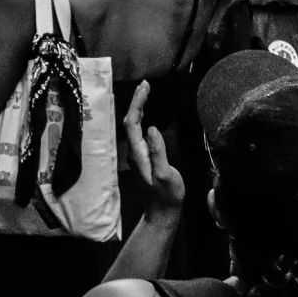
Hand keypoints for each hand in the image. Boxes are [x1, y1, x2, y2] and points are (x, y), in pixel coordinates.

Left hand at [124, 81, 185, 212]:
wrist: (162, 212)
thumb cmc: (167, 195)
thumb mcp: (166, 175)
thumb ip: (158, 152)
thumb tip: (153, 129)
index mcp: (138, 153)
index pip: (132, 123)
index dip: (137, 104)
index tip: (145, 88)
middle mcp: (134, 151)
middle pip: (130, 121)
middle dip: (136, 101)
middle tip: (146, 84)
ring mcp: (137, 154)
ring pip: (133, 126)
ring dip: (138, 107)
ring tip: (145, 92)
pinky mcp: (142, 156)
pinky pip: (138, 131)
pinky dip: (142, 117)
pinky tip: (147, 114)